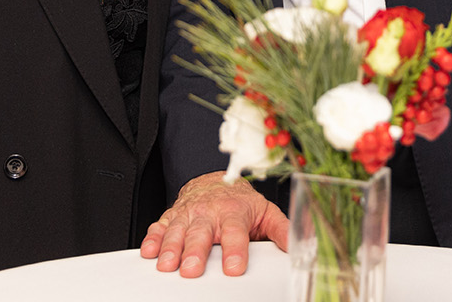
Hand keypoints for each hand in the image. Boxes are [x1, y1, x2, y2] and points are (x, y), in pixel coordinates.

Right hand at [141, 172, 287, 277]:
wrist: (213, 182)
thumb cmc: (241, 203)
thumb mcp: (266, 212)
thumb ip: (283, 230)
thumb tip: (303, 246)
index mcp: (235, 212)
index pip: (236, 232)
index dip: (236, 250)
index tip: (234, 269)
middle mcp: (209, 212)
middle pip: (202, 233)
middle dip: (195, 251)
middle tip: (191, 270)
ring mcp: (188, 214)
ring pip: (178, 231)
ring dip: (171, 248)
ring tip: (167, 265)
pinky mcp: (171, 217)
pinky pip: (159, 227)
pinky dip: (152, 239)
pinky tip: (149, 252)